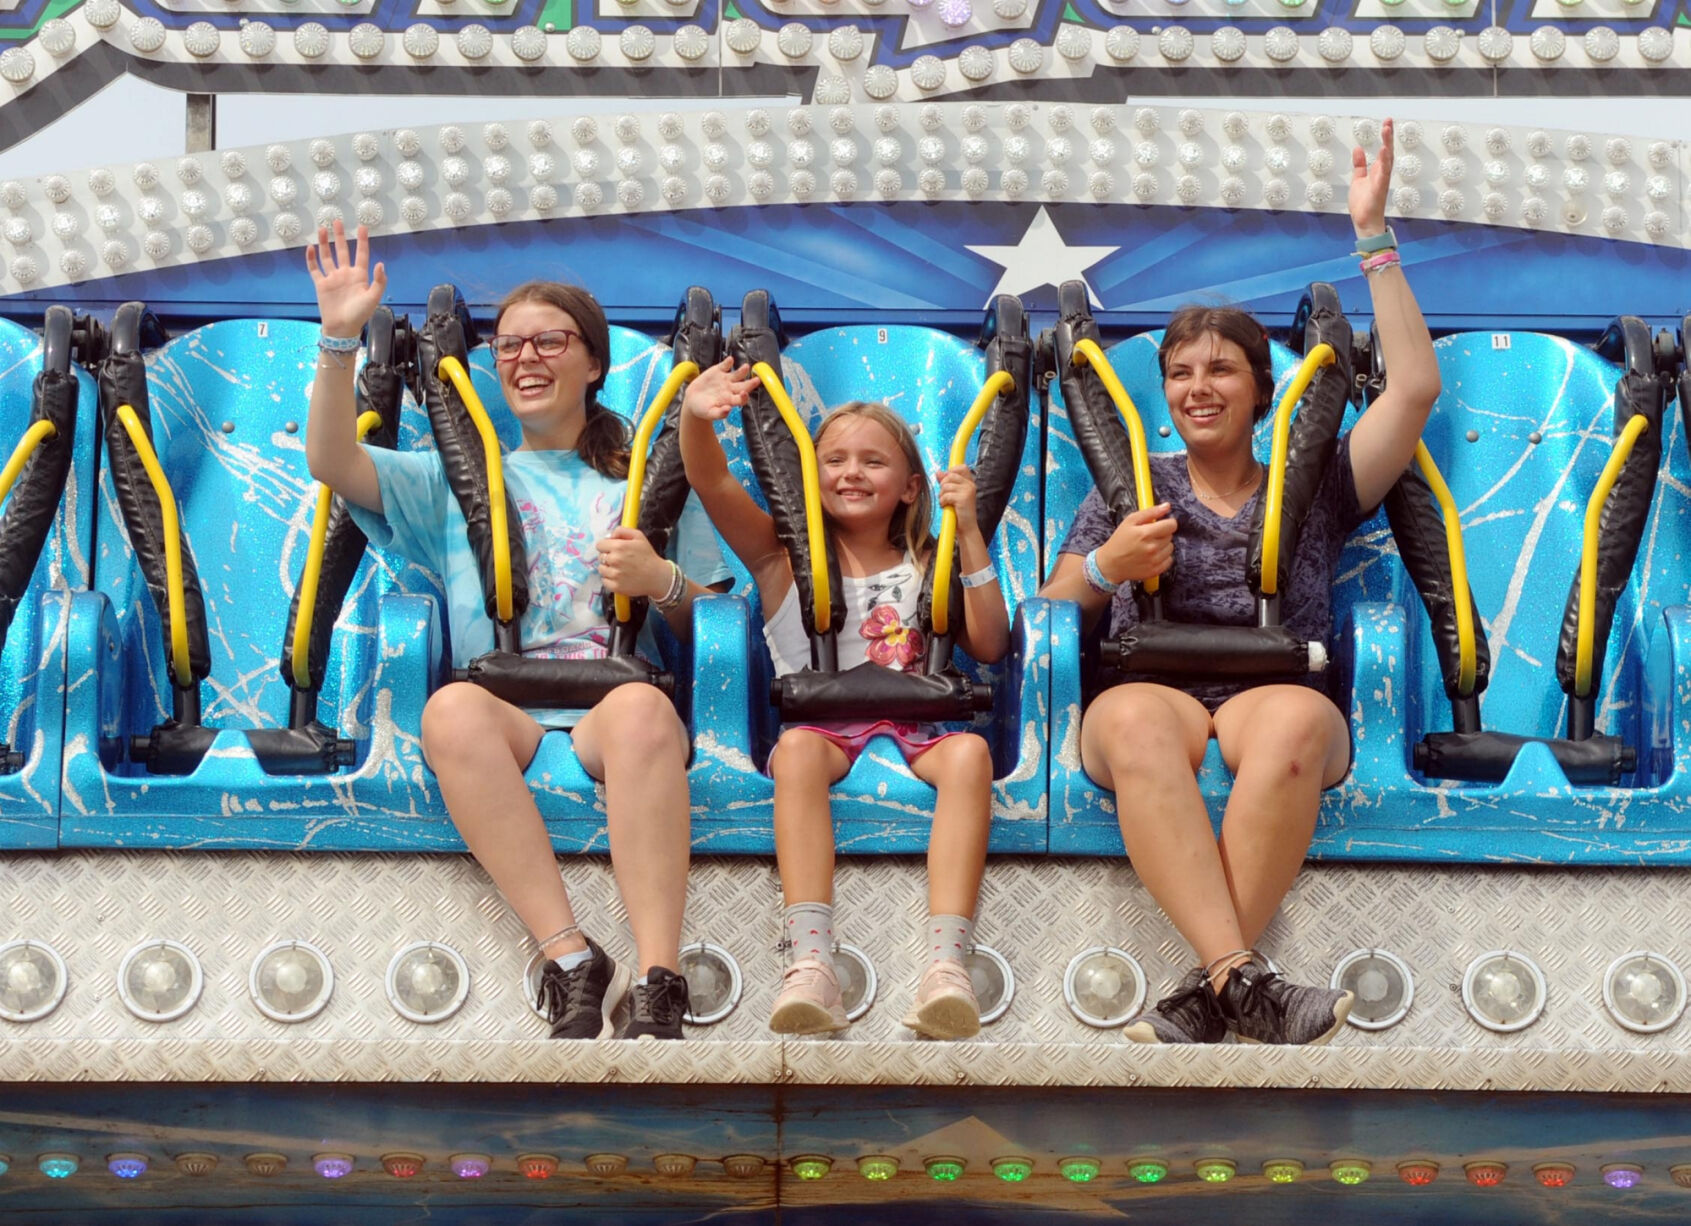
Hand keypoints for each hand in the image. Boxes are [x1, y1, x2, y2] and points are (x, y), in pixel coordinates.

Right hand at [305, 220, 387, 339]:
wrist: (342, 328)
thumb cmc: (359, 314)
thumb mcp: (373, 298)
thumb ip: (379, 281)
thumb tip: (381, 264)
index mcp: (359, 276)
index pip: (361, 254)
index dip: (362, 241)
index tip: (362, 227)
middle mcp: (345, 274)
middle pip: (342, 251)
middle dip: (339, 236)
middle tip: (337, 221)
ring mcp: (332, 278)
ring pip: (327, 256)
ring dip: (324, 243)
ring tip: (322, 229)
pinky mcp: (321, 284)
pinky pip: (315, 269)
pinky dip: (311, 259)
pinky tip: (310, 248)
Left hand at [595, 525, 669, 597]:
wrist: (657, 577)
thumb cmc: (648, 556)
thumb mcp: (639, 536)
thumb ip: (622, 531)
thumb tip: (609, 536)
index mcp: (619, 546)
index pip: (599, 545)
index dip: (606, 546)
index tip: (612, 549)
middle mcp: (615, 560)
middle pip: (600, 557)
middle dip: (608, 557)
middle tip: (619, 560)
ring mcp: (614, 575)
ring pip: (601, 569)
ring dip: (608, 568)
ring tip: (620, 569)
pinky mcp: (615, 586)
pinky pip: (604, 581)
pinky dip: (610, 579)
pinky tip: (620, 577)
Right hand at [682, 356, 759, 421]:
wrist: (693, 400)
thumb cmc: (703, 409)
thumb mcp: (709, 413)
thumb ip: (719, 413)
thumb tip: (728, 410)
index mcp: (730, 400)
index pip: (741, 399)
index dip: (744, 397)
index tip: (744, 394)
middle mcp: (731, 389)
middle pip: (744, 385)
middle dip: (751, 383)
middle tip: (756, 380)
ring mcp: (726, 379)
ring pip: (738, 374)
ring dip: (743, 371)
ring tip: (746, 367)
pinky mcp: (718, 371)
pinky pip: (725, 365)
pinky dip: (728, 362)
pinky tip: (730, 360)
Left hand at [935, 464, 979, 533]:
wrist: (967, 529)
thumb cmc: (959, 513)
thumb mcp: (952, 495)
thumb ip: (946, 482)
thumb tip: (938, 472)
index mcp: (970, 483)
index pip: (961, 467)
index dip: (951, 472)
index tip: (947, 483)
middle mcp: (970, 485)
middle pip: (950, 475)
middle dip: (943, 486)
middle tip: (944, 496)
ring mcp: (968, 491)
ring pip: (946, 485)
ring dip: (942, 495)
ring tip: (945, 503)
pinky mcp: (963, 498)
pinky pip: (946, 495)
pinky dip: (942, 502)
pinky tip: (946, 507)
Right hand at [1097, 504, 1175, 582]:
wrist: (1111, 564)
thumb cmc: (1119, 540)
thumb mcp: (1130, 521)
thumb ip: (1150, 512)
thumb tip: (1167, 506)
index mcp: (1145, 533)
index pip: (1171, 525)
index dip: (1167, 523)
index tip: (1161, 524)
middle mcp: (1152, 548)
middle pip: (1170, 536)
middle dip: (1162, 534)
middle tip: (1149, 536)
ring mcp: (1154, 561)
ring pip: (1170, 548)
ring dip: (1163, 545)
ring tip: (1149, 546)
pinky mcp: (1155, 571)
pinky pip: (1169, 560)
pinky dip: (1163, 557)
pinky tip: (1152, 556)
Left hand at [1349, 117, 1392, 239]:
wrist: (1363, 220)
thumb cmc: (1363, 203)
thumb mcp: (1358, 179)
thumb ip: (1359, 164)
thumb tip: (1358, 149)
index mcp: (1378, 170)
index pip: (1383, 149)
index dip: (1385, 137)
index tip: (1386, 123)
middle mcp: (1382, 173)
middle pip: (1388, 150)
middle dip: (1388, 136)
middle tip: (1388, 121)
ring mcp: (1382, 179)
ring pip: (1387, 159)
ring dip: (1387, 144)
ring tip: (1386, 130)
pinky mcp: (1379, 187)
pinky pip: (1384, 173)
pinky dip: (1384, 162)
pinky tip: (1384, 151)